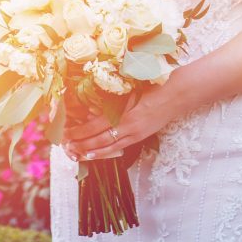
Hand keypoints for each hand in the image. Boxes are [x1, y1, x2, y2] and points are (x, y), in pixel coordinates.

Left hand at [61, 80, 181, 161]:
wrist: (177, 94)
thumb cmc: (154, 86)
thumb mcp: (130, 89)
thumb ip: (111, 100)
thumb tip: (90, 109)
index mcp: (124, 112)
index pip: (95, 125)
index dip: (79, 131)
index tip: (65, 133)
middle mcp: (128, 126)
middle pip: (99, 138)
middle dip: (80, 143)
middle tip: (65, 145)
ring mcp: (135, 133)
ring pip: (108, 146)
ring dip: (90, 150)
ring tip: (75, 153)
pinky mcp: (141, 136)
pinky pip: (119, 147)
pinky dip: (105, 152)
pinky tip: (94, 155)